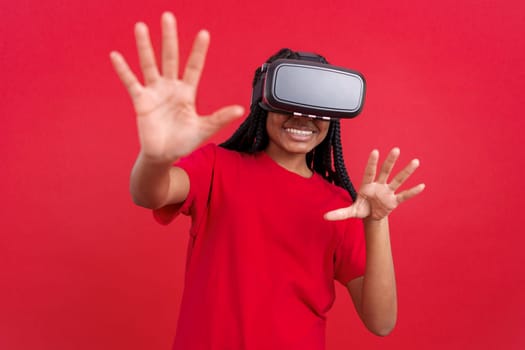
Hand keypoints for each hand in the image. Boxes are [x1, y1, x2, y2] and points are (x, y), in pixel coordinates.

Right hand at [110, 12, 243, 161]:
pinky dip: (123, 70)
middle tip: (168, 16)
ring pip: (149, 65)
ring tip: (141, 26)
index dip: (198, 51)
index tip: (204, 33)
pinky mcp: (141, 101)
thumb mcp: (204, 129)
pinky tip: (115, 55)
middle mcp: (170, 87)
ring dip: (145, 46)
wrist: (163, 155)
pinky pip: (131, 82)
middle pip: (170, 57)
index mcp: (187, 92)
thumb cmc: (184, 142)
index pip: (194, 67)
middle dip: (170, 38)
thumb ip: (219, 118)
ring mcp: (155, 92)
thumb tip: (240, 109)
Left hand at [324, 148, 424, 220]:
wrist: (371, 216)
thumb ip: (339, 213)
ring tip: (415, 161)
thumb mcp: (350, 211)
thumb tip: (324, 217)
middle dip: (390, 161)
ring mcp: (388, 192)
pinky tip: (422, 186)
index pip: (369, 172)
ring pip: (397, 180)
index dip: (372, 162)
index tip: (375, 151)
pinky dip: (412, 192)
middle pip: (385, 171)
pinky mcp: (394, 201)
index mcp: (367, 185)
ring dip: (406, 172)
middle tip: (396, 149)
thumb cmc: (361, 209)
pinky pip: (404, 195)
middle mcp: (379, 185)